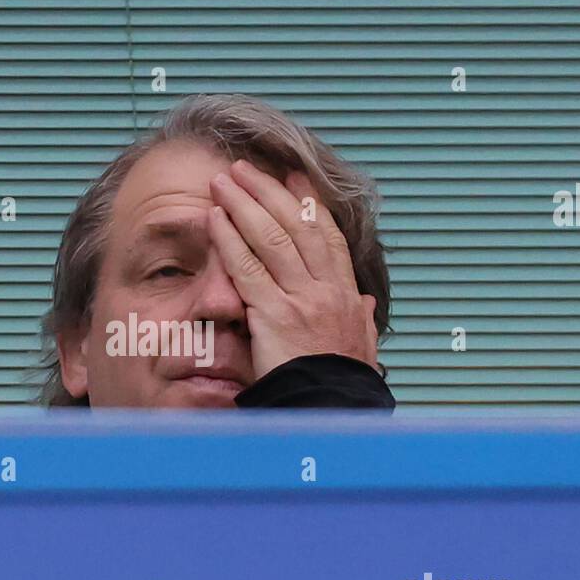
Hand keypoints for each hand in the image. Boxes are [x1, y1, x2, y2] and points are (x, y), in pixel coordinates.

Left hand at [207, 160, 378, 379]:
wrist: (328, 411)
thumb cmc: (339, 386)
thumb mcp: (359, 350)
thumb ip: (360, 323)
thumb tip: (366, 304)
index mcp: (345, 296)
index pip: (327, 237)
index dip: (309, 204)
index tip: (293, 178)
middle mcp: (326, 290)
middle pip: (296, 226)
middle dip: (268, 192)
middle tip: (245, 168)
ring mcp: (300, 299)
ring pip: (270, 237)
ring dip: (243, 204)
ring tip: (222, 181)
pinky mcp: (273, 314)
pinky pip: (246, 267)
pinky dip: (228, 238)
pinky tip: (213, 218)